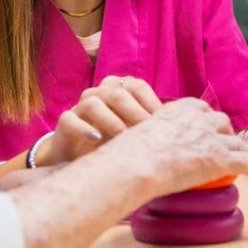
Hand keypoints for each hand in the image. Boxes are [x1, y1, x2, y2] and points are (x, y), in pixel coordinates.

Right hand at [37, 75, 161, 166]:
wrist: (80, 161)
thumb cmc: (114, 143)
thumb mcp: (135, 133)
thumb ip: (151, 125)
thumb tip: (183, 128)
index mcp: (118, 90)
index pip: (136, 86)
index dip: (151, 102)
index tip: (164, 124)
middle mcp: (98, 94)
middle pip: (117, 93)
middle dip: (135, 113)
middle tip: (147, 134)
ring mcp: (79, 107)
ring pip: (93, 103)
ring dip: (112, 121)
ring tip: (124, 137)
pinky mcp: (64, 123)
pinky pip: (71, 119)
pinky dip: (84, 128)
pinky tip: (97, 140)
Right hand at [120, 98, 247, 195]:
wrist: (134, 164)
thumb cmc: (127, 154)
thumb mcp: (138, 134)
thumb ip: (148, 135)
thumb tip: (139, 147)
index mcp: (179, 109)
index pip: (200, 110)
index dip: (205, 121)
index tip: (204, 129)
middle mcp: (199, 119)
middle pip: (221, 122)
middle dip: (224, 133)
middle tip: (222, 145)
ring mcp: (212, 138)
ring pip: (236, 142)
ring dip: (241, 151)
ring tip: (244, 159)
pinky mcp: (221, 159)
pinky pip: (246, 162)